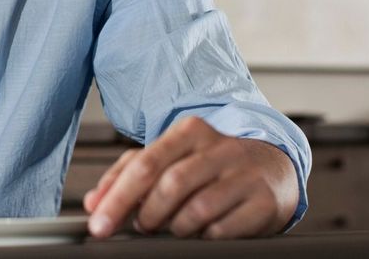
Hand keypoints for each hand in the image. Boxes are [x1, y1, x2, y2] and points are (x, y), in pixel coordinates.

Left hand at [83, 117, 297, 239]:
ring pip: (196, 210)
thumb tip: (94, 202)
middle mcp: (219, 148)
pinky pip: (223, 230)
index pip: (144, 164)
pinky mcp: (264, 201)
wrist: (274, 169)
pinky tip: (204, 231)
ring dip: (176, 228)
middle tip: (142, 227)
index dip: (117, 198)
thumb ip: (129, 175)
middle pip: (169, 185)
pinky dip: (205, 237)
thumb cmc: (212, 166)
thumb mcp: (171, 159)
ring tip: (174, 227)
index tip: (99, 223)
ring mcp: (245, 174)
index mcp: (190, 131)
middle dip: (147, 215)